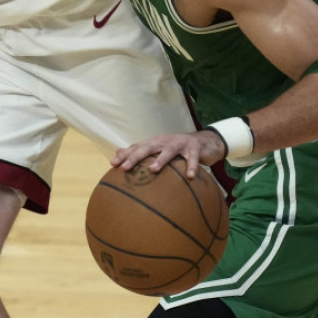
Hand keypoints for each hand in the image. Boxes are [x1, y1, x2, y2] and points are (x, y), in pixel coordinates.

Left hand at [111, 130, 226, 178]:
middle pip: (148, 148)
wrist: (204, 141)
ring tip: (153, 169)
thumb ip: (139, 150)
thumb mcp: (157, 148)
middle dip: (135, 157)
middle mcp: (165, 142)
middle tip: (125, 168)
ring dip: (160, 160)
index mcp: (155, 143)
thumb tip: (117, 151)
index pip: (137, 147)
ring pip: (169, 151)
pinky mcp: (195, 149)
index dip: (125, 155)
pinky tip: (190, 176)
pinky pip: (193, 158)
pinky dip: (192, 166)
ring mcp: (180, 144)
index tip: (113, 164)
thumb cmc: (177, 148)